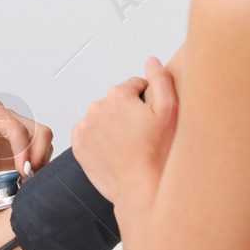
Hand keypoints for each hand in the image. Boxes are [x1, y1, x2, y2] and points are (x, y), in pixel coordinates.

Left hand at [0, 99, 52, 201]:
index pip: (19, 129)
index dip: (25, 151)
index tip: (23, 172)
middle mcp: (5, 120)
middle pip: (39, 132)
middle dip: (38, 155)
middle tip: (28, 177)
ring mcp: (10, 134)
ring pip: (40, 144)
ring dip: (37, 163)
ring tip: (23, 181)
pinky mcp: (12, 150)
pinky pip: (33, 156)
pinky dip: (33, 169)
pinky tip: (21, 181)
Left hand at [71, 56, 178, 204]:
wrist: (141, 188)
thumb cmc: (157, 154)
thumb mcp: (170, 111)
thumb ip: (160, 79)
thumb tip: (151, 61)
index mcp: (118, 95)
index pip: (135, 86)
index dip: (148, 101)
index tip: (152, 119)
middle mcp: (97, 107)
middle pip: (117, 101)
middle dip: (129, 112)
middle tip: (143, 135)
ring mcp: (85, 127)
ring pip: (103, 117)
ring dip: (113, 125)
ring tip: (130, 145)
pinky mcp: (78, 145)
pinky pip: (90, 134)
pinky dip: (100, 139)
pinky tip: (115, 151)